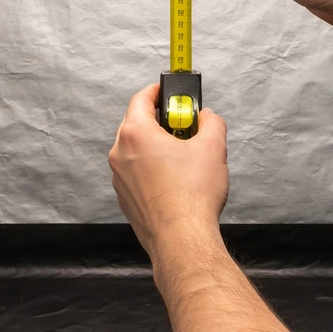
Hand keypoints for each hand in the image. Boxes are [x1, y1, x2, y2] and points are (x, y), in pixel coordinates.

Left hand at [108, 84, 228, 260]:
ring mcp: (119, 178)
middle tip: (184, 126)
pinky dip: (152, 169)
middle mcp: (120, 154)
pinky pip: (137, 173)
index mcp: (135, 134)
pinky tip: (176, 181)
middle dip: (161, 121)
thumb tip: (209, 118)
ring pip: (137, 151)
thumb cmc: (192, 195)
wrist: (182, 239)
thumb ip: (212, 122)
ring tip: (185, 156)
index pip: (141, 98)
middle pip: (137, 124)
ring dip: (157, 146)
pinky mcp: (125, 199)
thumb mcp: (213, 146)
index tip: (171, 93)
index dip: (159, 91)